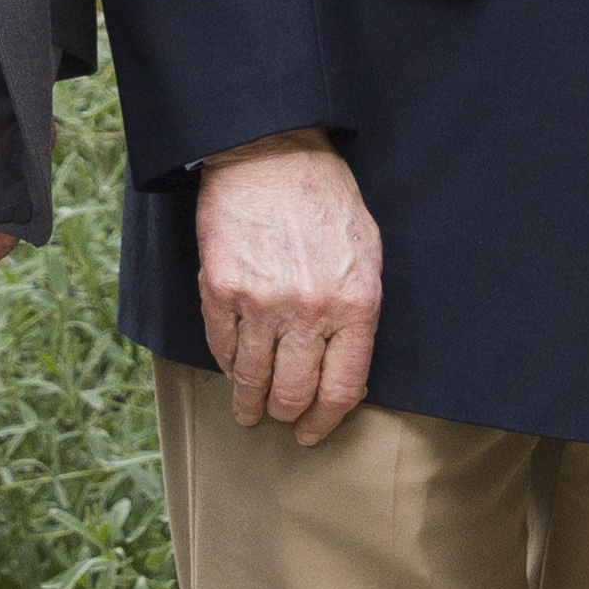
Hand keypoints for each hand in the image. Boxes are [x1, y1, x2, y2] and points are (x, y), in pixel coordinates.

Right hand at [194, 134, 382, 441]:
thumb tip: (345, 365)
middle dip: (285, 415)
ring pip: (252, 379)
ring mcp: (262, 303)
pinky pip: (221, 347)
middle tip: (279, 420)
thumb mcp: (366, 254)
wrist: (272, 155)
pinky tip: (232, 369)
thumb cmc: (326, 201)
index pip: (341, 389)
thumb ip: (358, 311)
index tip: (311, 433)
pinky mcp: (222, 289)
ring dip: (248, 403)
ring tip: (247, 411)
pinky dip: (226, 365)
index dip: (324, 421)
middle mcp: (309, 311)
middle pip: (294, 393)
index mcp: (355, 305)